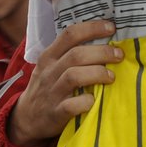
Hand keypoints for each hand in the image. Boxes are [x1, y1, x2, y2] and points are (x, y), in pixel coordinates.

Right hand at [7, 20, 121, 146]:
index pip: (70, 34)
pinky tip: (94, 100)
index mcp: (49, 56)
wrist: (26, 119)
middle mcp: (49, 72)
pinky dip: (85, 102)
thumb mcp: (51, 67)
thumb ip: (70, 55)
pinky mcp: (55, 113)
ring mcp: (51, 92)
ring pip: (74, 76)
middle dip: (102, 52)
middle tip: (119, 55)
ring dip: (97, 73)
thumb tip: (106, 41)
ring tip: (111, 76)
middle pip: (76, 54)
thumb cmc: (48, 89)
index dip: (92, 28)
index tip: (111, 27)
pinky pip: (71, 105)